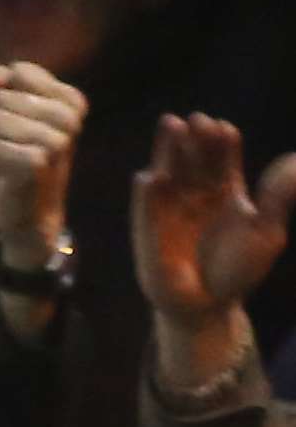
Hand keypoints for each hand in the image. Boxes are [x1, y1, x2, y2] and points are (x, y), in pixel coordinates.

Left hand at [0, 60, 87, 265]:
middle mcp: (69, 118)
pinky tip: (3, 171)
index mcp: (73, 101)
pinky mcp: (35, 164)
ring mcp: (56, 141)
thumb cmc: (22, 157)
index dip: (4, 93)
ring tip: (11, 158)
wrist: (32, 213)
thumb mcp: (14, 112)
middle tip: (15, 146)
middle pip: (0, 97)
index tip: (20, 120)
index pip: (19, 72)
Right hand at [131, 112, 295, 329]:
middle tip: (197, 122)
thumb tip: (294, 162)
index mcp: (225, 189)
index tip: (224, 131)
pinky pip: (146, 207)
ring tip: (170, 126)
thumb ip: (278, 199)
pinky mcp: (149, 229)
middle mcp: (195, 192)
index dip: (222, 139)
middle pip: (194, 155)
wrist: (207, 304)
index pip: (222, 154)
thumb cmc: (238, 271)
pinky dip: (147, 192)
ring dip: (167, 149)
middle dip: (194, 137)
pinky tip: (151, 177)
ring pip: (168, 170)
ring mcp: (169, 208)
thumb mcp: (268, 234)